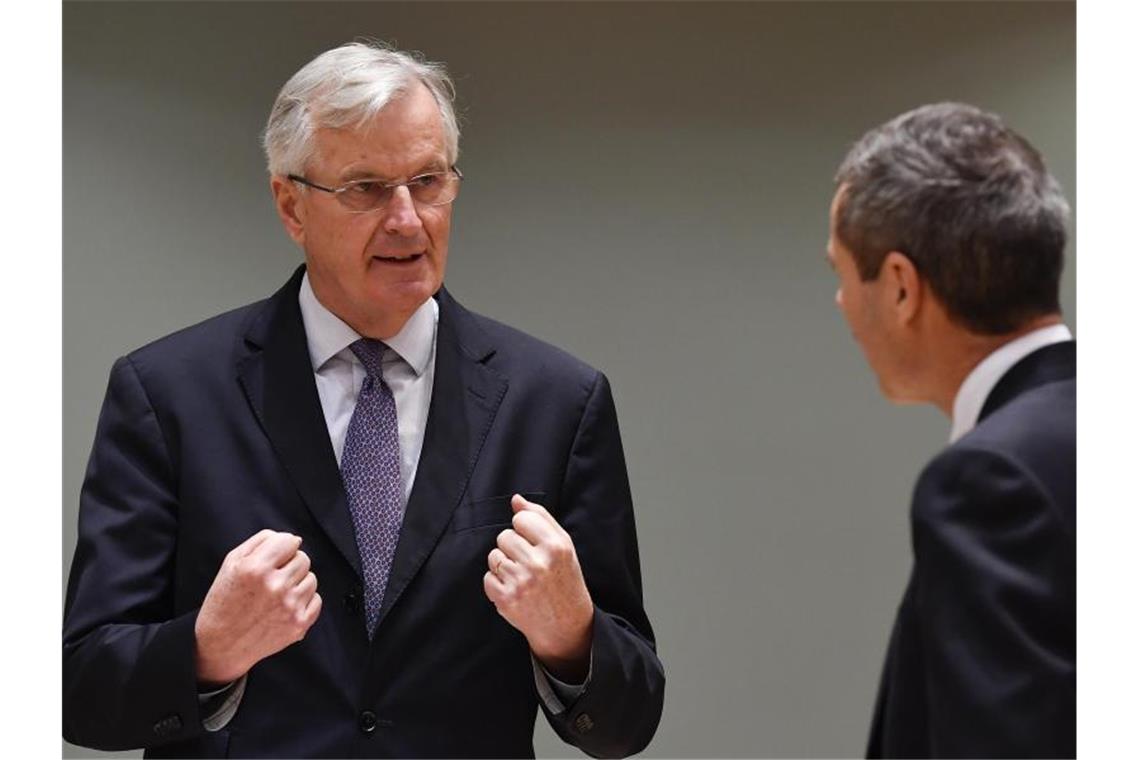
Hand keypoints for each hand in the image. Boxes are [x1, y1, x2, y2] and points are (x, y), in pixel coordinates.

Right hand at [194, 530, 321, 686]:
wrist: (221, 645)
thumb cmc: (224, 603)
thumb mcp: (231, 564)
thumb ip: (260, 542)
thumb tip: (291, 538)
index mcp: (255, 568)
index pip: (289, 541)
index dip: (283, 546)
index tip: (277, 555)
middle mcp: (275, 586)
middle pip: (303, 558)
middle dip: (290, 564)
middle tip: (274, 577)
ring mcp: (289, 606)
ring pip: (312, 578)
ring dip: (298, 582)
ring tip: (277, 593)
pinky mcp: (299, 624)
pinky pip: (316, 599)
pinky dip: (304, 601)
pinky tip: (285, 606)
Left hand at [484, 495, 593, 681]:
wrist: (566, 625)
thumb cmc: (565, 580)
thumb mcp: (563, 546)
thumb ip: (540, 518)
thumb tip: (516, 500)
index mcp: (556, 546)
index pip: (521, 519)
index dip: (525, 530)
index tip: (534, 543)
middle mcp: (539, 563)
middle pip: (504, 536)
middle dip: (514, 547)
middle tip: (529, 563)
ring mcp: (521, 582)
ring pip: (494, 556)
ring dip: (504, 564)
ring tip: (522, 577)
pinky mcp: (506, 599)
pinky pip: (488, 577)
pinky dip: (497, 583)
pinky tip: (515, 590)